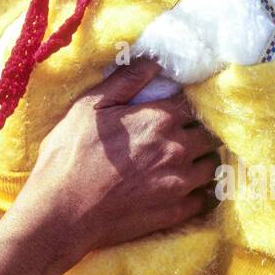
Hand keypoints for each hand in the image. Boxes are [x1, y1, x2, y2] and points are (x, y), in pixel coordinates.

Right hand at [12, 58, 221, 265]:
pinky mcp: (177, 212)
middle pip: (206, 134)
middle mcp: (177, 148)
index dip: (182, 108)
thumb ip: (125, 81)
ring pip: (211, 165)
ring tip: (186, 162)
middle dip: (196, 132)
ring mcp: (180, 183)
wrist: (63, 212)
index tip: (171, 113)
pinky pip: (206, 199)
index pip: (191, 105)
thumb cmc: (70, 156)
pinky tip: (187, 190)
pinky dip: (201, 192)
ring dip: (202, 160)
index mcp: (159, 119)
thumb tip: (153, 62)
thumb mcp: (89, 106)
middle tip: (179, 137)